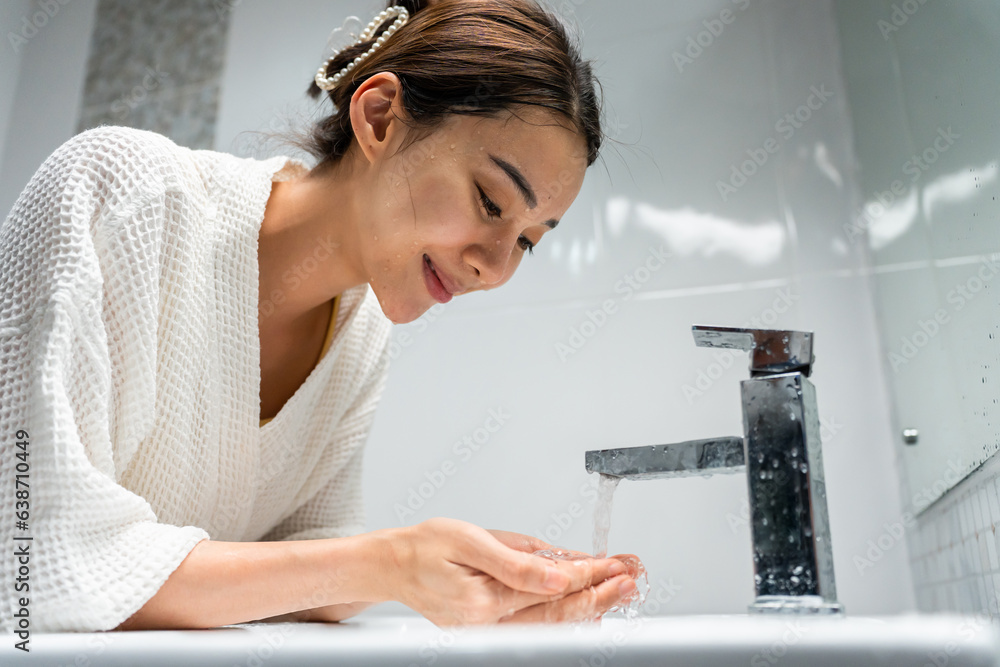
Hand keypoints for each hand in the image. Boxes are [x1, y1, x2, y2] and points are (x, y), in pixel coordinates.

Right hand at [384, 518, 636, 625]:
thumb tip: (560, 574)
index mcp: (483, 600)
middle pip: (558, 614)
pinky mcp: (489, 630)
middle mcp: (488, 625)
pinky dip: (566, 611)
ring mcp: (489, 632)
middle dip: (601, 595)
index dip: (588, 577)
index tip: (616, 566)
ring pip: (552, 623)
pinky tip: (588, 601)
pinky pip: (536, 623)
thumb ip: (517, 560)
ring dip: (590, 604)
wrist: (392, 564)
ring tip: (620, 587)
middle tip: (632, 580)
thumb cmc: (426, 546)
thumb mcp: (471, 540)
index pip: (551, 589)